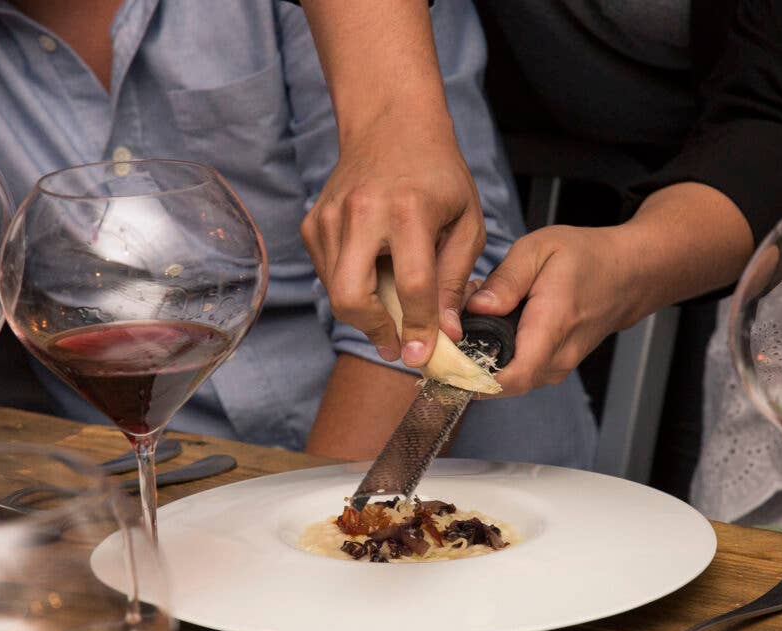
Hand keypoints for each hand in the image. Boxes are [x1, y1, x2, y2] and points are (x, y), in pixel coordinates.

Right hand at [300, 116, 484, 366]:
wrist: (391, 124)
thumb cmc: (438, 174)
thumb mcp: (467, 222)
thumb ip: (456, 279)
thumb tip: (445, 332)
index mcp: (409, 210)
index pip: (411, 285)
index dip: (418, 328)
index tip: (421, 356)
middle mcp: (362, 213)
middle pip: (351, 297)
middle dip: (373, 331)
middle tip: (397, 345)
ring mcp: (330, 217)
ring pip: (335, 292)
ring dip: (364, 312)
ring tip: (393, 306)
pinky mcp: (313, 223)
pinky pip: (327, 274)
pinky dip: (350, 287)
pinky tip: (374, 273)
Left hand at [466, 224, 651, 396]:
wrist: (628, 274)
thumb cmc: (585, 258)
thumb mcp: (539, 250)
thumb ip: (506, 280)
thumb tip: (477, 308)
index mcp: (552, 327)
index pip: (511, 377)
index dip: (472, 378)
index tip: (446, 362)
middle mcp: (557, 357)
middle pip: (500, 384)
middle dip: (469, 361)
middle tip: (456, 325)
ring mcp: (558, 368)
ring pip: (506, 381)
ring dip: (482, 358)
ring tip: (477, 318)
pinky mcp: (554, 368)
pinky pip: (518, 374)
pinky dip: (498, 357)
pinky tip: (494, 327)